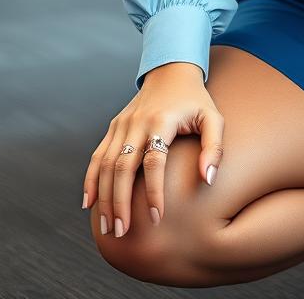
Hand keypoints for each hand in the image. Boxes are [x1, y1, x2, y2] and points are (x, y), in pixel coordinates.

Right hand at [82, 61, 224, 237]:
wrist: (171, 72)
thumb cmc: (195, 100)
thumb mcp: (212, 118)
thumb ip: (213, 148)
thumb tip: (208, 179)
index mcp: (162, 120)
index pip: (154, 161)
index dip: (154, 191)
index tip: (157, 218)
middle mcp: (137, 123)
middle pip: (122, 167)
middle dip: (120, 202)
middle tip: (121, 232)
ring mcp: (122, 125)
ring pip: (105, 165)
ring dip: (104, 197)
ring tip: (107, 227)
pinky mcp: (113, 127)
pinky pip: (97, 156)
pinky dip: (91, 180)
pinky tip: (89, 203)